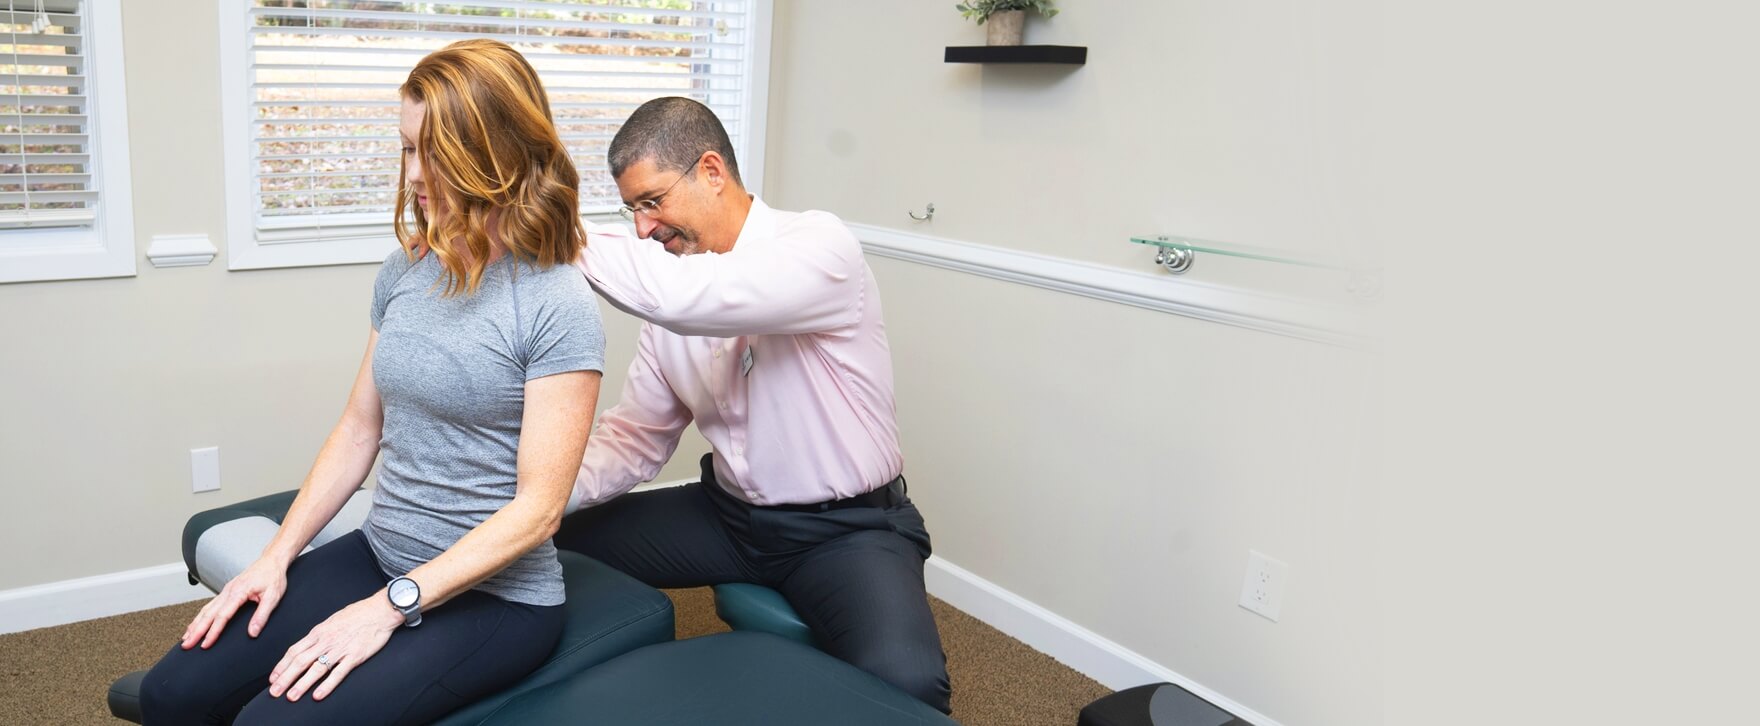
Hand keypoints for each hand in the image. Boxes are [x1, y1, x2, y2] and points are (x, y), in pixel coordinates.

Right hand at [180, 557, 288, 649]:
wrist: (272, 561)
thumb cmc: (273, 576)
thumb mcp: (273, 596)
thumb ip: (262, 615)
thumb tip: (253, 632)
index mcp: (238, 592)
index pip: (222, 616)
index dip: (213, 632)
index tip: (205, 644)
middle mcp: (228, 591)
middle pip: (208, 614)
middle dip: (196, 631)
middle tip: (186, 645)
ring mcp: (226, 590)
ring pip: (206, 609)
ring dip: (195, 624)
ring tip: (186, 638)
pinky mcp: (227, 591)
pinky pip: (210, 605)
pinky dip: (200, 616)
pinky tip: (196, 624)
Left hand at [268, 594, 403, 701]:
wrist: (380, 610)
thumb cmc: (358, 614)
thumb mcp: (332, 620)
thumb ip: (320, 634)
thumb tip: (307, 645)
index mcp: (319, 632)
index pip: (294, 651)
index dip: (282, 666)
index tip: (273, 678)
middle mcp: (326, 641)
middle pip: (300, 661)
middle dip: (285, 678)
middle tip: (275, 692)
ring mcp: (340, 649)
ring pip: (316, 669)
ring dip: (302, 684)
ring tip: (291, 696)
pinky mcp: (355, 656)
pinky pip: (338, 673)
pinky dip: (327, 685)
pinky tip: (318, 694)